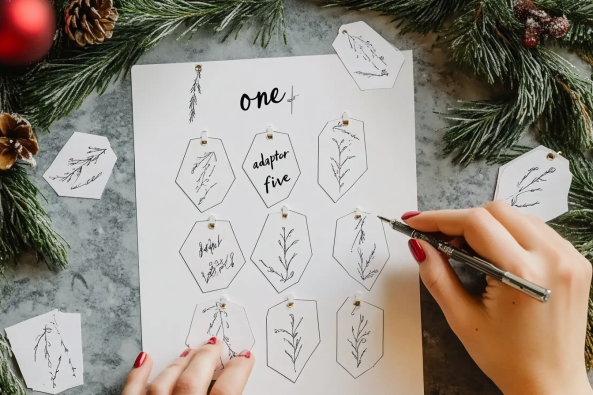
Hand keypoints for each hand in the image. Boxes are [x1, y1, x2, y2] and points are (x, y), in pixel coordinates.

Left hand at [122, 337, 253, 394]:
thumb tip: (236, 386)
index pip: (227, 392)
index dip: (238, 371)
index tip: (245, 357)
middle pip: (194, 380)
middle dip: (206, 358)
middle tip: (214, 344)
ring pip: (164, 383)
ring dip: (178, 364)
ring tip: (188, 352)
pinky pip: (131, 393)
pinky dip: (137, 375)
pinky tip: (144, 359)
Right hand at [403, 201, 592, 394]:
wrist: (550, 384)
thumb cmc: (508, 359)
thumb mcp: (462, 319)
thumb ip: (437, 277)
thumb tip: (419, 245)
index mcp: (523, 275)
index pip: (475, 223)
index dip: (439, 218)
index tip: (416, 222)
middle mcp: (553, 259)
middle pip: (497, 210)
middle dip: (462, 220)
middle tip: (440, 241)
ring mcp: (570, 258)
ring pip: (518, 216)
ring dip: (487, 224)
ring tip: (467, 249)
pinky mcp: (577, 262)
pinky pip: (538, 229)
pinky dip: (511, 233)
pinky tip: (496, 254)